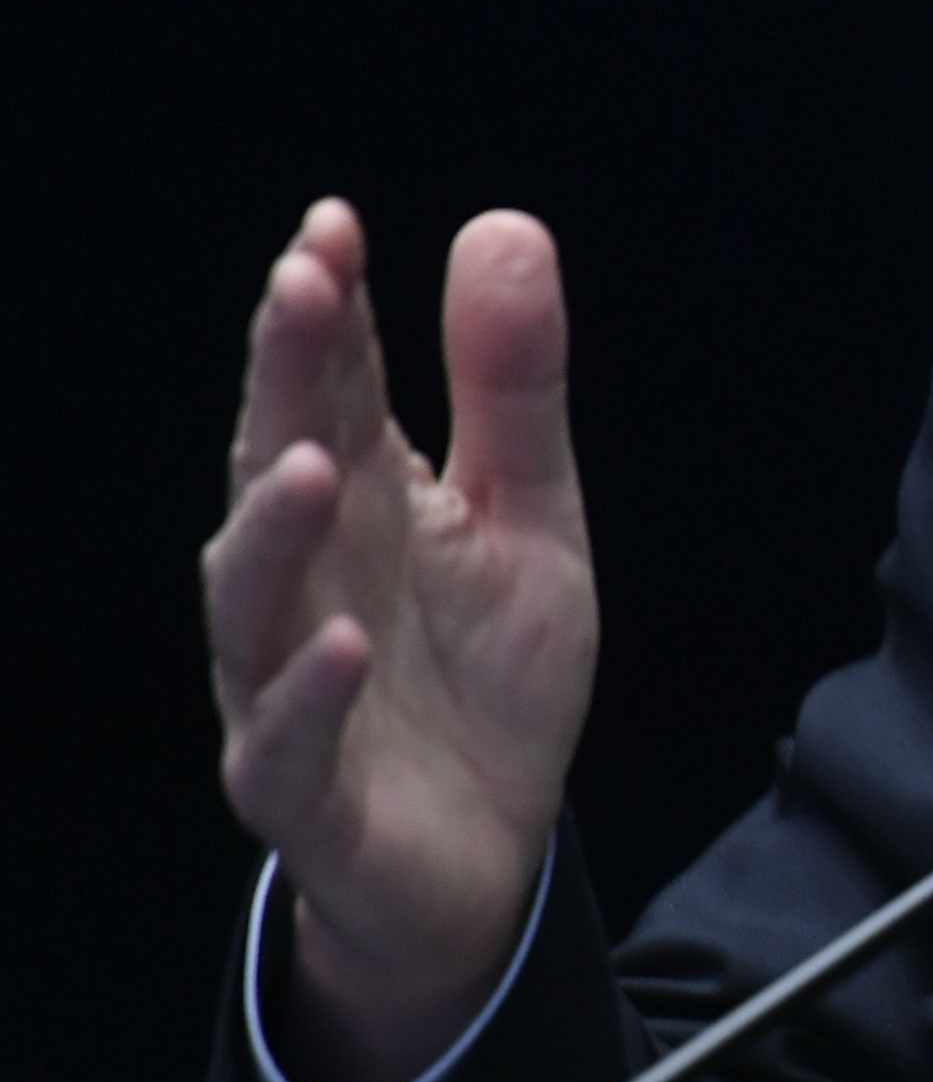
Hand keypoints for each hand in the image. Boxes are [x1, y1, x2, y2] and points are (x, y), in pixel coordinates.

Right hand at [206, 200, 598, 1081]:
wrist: (488, 854)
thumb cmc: (488, 674)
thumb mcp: (530, 515)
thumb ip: (513, 387)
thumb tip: (502, 226)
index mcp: (362, 504)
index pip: (331, 389)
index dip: (326, 309)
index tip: (333, 226)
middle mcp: (306, 581)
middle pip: (276, 464)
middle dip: (283, 378)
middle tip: (301, 284)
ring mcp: (288, 684)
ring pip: (254, 602)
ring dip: (275, 527)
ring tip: (315, 459)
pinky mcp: (305, 791)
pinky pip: (288, 741)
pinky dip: (311, 690)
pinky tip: (348, 640)